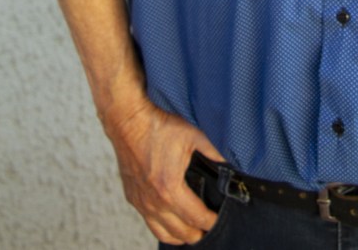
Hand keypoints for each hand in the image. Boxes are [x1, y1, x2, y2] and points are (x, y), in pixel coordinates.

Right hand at [104, 98, 226, 243]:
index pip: (196, 218)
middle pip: (181, 233)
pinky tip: (172, 221)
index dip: (212, 222)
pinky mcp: (133, 198)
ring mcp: (141, 202)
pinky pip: (150, 223)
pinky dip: (164, 228)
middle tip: (210, 226)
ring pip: (163, 234)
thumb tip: (228, 166)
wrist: (128, 122)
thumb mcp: (194, 136)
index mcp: (170, 189)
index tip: (219, 218)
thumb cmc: (158, 127)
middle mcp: (154, 202)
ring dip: (181, 236)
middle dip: (198, 233)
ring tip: (194, 230)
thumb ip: (213, 154)